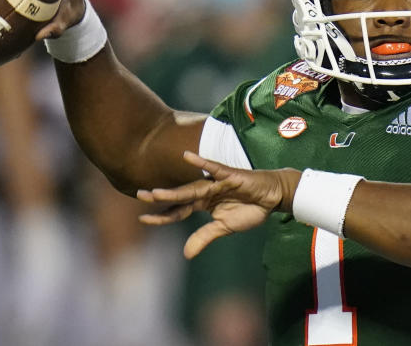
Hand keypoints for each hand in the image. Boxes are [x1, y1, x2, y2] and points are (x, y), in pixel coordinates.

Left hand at [137, 151, 300, 258]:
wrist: (271, 198)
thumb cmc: (249, 209)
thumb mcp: (225, 227)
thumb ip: (205, 237)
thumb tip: (186, 254)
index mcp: (203, 204)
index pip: (179, 211)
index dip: (162, 216)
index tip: (142, 219)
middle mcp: (206, 192)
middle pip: (180, 197)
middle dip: (160, 197)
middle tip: (139, 195)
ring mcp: (216, 183)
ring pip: (192, 188)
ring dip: (174, 191)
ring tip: (155, 193)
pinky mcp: (229, 176)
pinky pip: (213, 168)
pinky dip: (201, 163)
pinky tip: (187, 156)